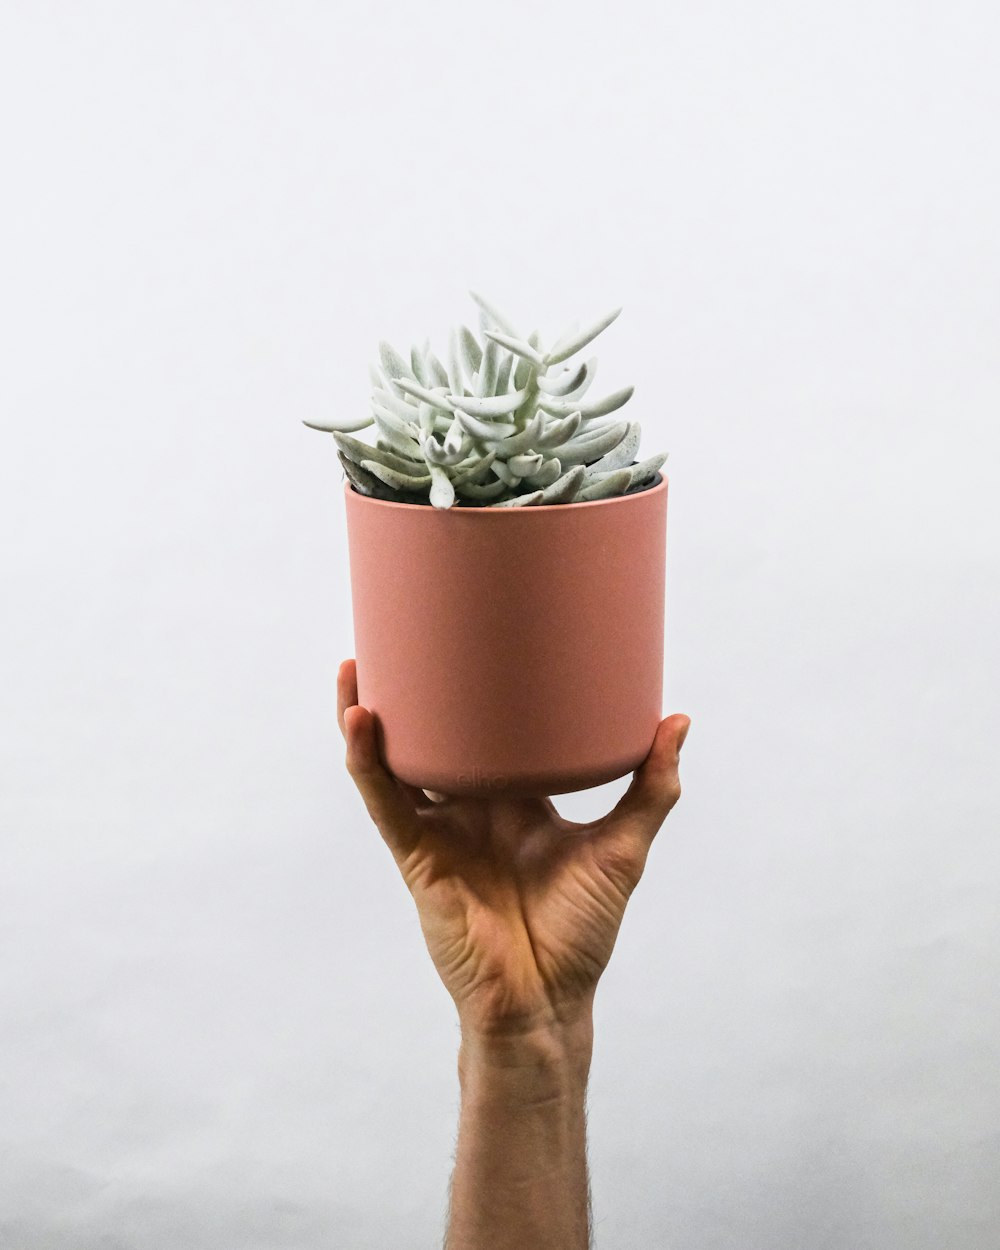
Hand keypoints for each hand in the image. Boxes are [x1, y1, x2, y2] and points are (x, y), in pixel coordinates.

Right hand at [337, 658, 689, 1040]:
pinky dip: (369, 763)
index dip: (475, 691)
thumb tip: (678, 719)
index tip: (477, 634)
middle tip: (405, 628)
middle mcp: (470, 808)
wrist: (547, 1000)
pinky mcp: (417, 856)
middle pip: (431, 736)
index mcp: (512, 799)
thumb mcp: (623, 846)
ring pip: (392, 761)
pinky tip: (362, 721)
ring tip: (359, 664)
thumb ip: (652, 787)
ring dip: (368, 715)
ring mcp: (439, 830)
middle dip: (411, 690)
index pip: (488, 732)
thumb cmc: (582, 931)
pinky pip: (385, 803)